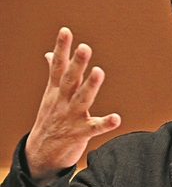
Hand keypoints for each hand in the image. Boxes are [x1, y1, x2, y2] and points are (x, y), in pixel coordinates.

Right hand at [25, 28, 120, 185]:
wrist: (40, 155)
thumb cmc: (50, 121)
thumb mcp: (50, 96)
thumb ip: (55, 74)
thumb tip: (51, 55)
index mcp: (56, 91)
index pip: (57, 66)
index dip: (61, 49)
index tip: (66, 31)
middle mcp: (62, 102)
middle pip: (70, 80)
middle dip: (77, 64)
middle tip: (85, 47)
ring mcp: (70, 118)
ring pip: (81, 99)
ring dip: (91, 86)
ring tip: (99, 72)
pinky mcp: (80, 134)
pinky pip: (94, 128)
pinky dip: (105, 123)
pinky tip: (117, 118)